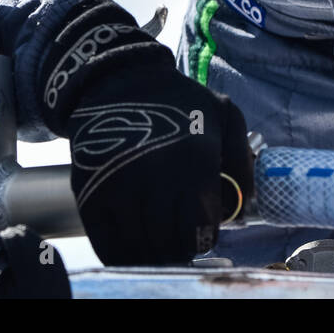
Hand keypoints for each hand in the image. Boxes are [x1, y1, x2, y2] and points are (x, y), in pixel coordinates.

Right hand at [40, 0, 253, 264]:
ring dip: (150, 253)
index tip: (200, 233)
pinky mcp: (88, 192)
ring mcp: (118, 187)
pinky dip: (120, 253)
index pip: (200, 232)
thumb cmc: (177, 99)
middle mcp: (155, 179)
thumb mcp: (224, 113)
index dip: (203, 239)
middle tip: (177, 242)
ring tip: (156, 242)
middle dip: (177, 250)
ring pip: (139, 248)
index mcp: (192, 164)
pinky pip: (106, 242)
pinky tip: (130, 244)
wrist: (117, 80)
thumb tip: (245, 201)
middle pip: (169, 246)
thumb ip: (242, 158)